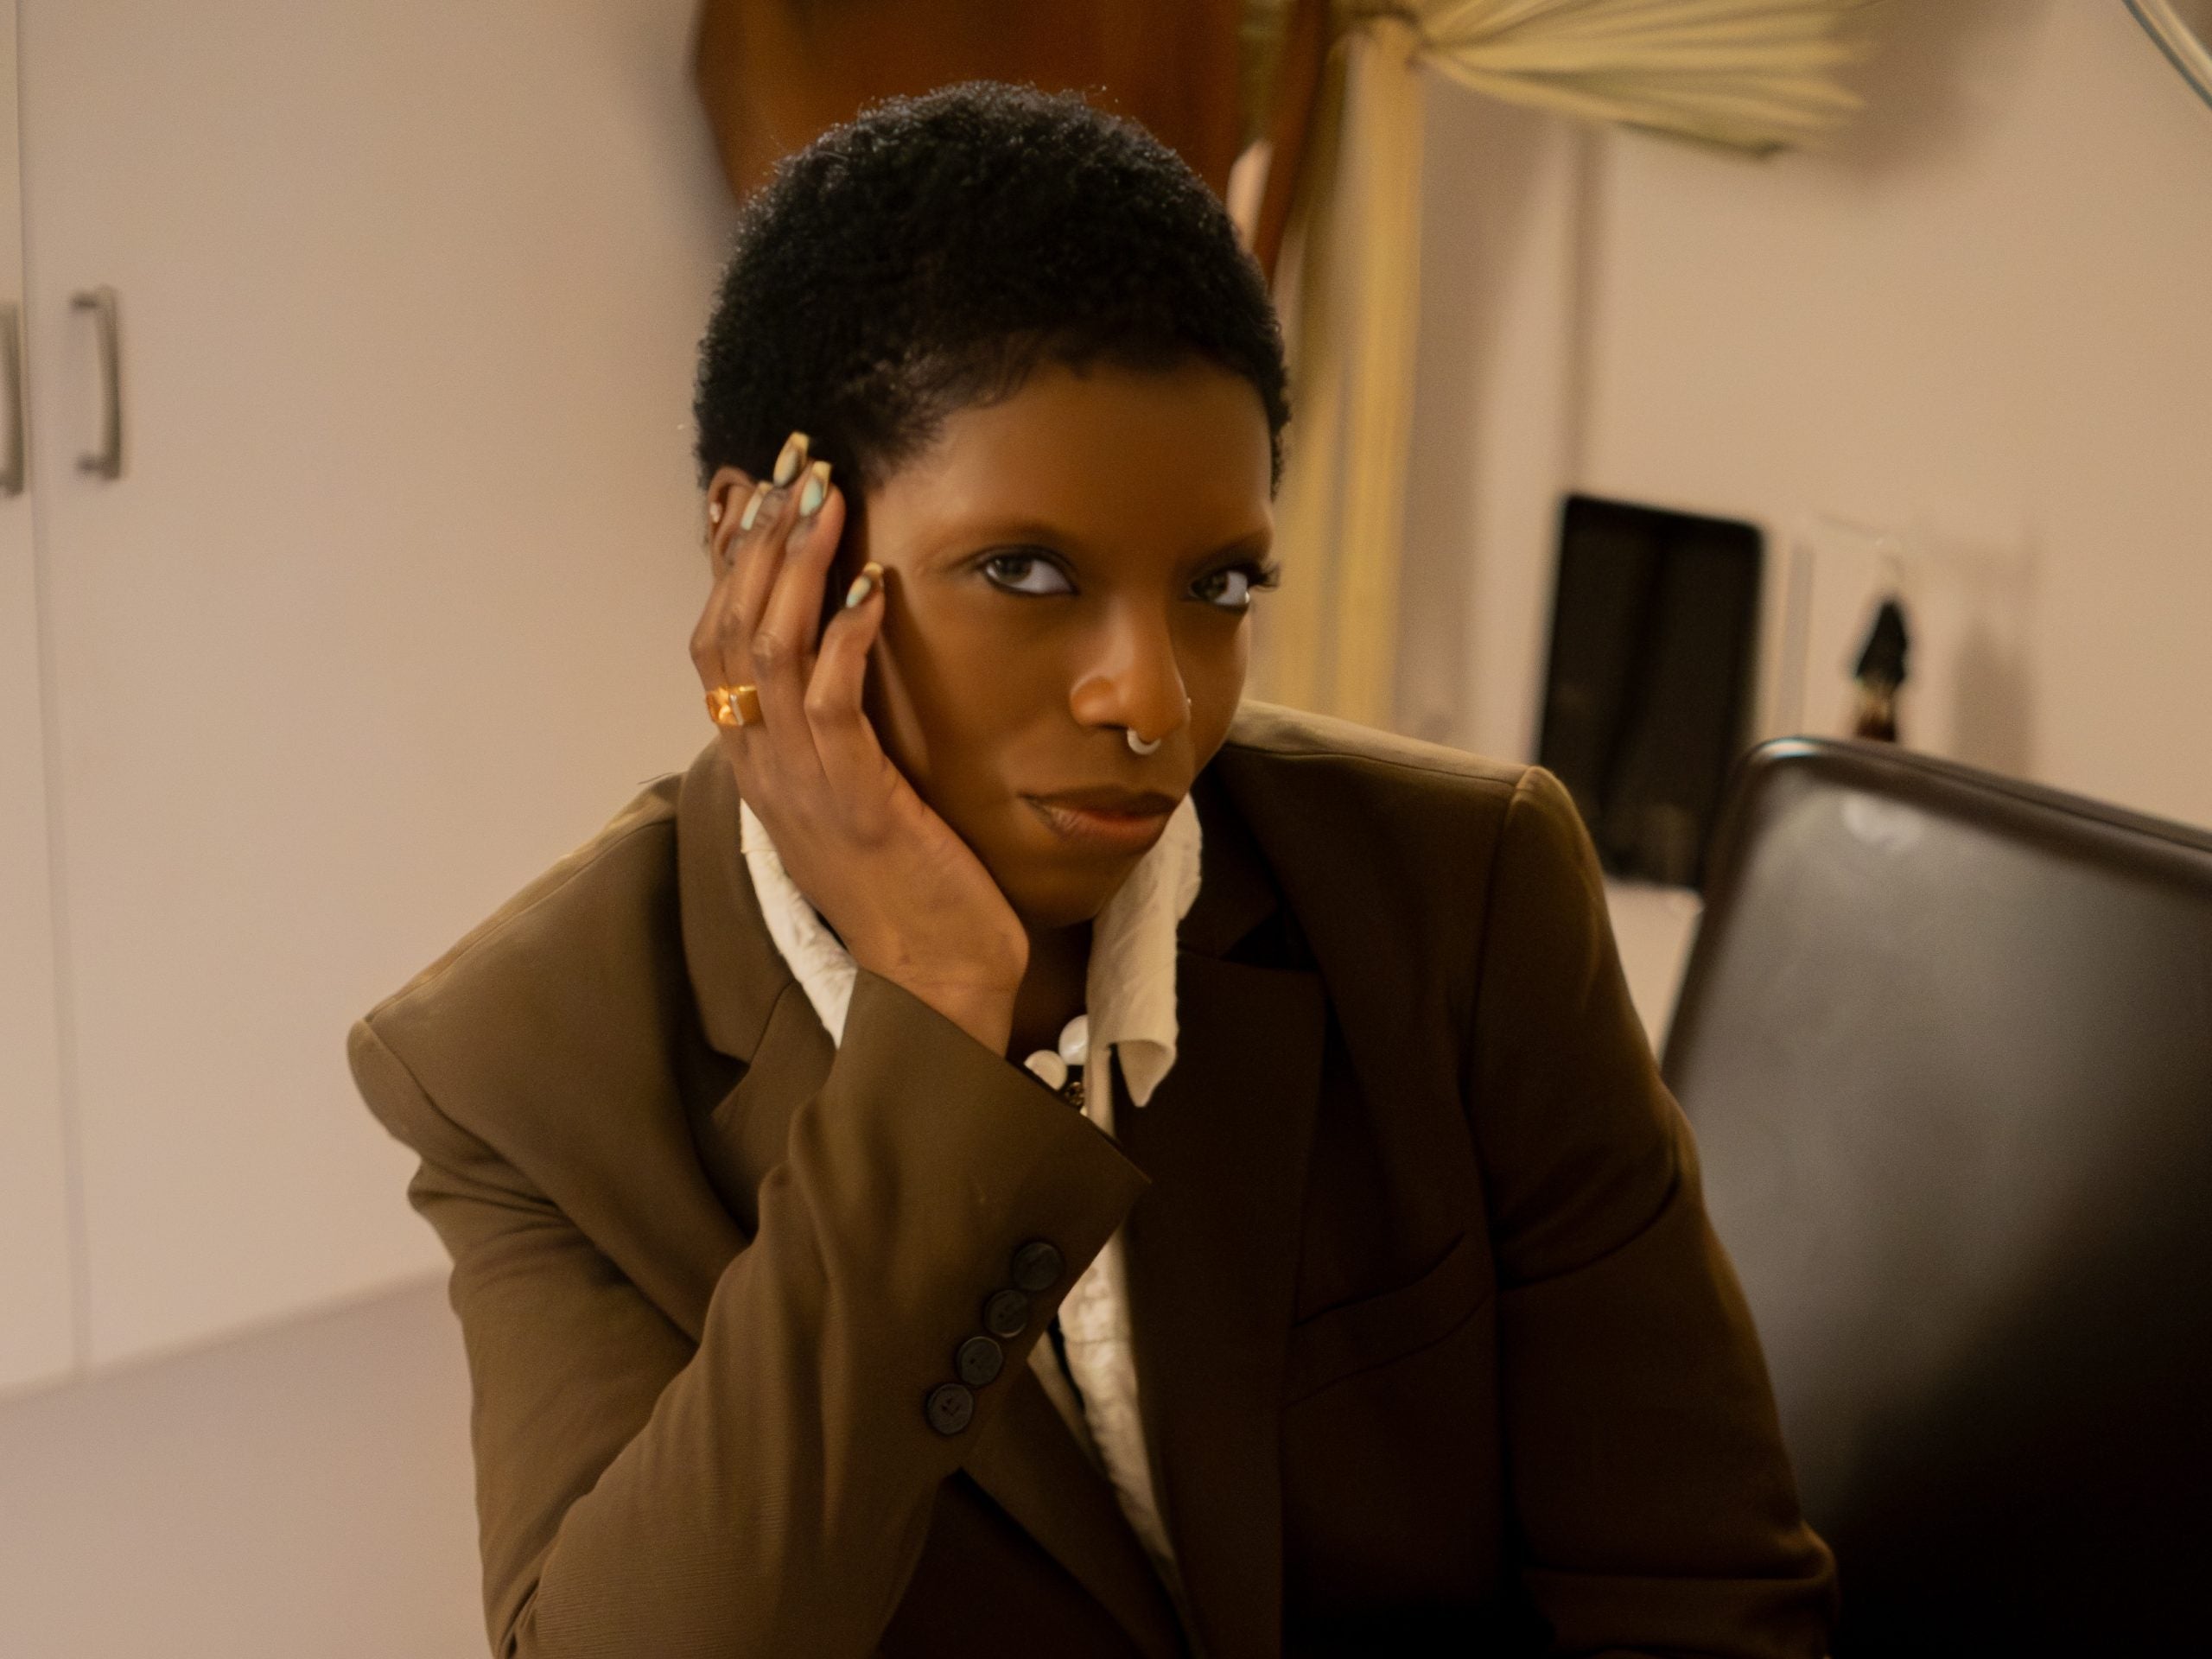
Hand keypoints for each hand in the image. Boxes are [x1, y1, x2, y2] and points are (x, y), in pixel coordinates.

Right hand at [691, 436, 1028, 1052]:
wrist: (930, 983)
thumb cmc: (906, 886)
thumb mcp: (855, 791)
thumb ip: (834, 723)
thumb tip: (837, 651)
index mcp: (755, 761)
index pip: (714, 640)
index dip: (724, 559)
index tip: (747, 485)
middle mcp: (761, 766)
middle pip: (729, 630)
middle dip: (758, 539)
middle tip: (793, 463)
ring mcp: (800, 786)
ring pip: (770, 656)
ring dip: (794, 568)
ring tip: (824, 497)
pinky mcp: (854, 802)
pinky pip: (832, 706)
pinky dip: (846, 640)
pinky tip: (869, 587)